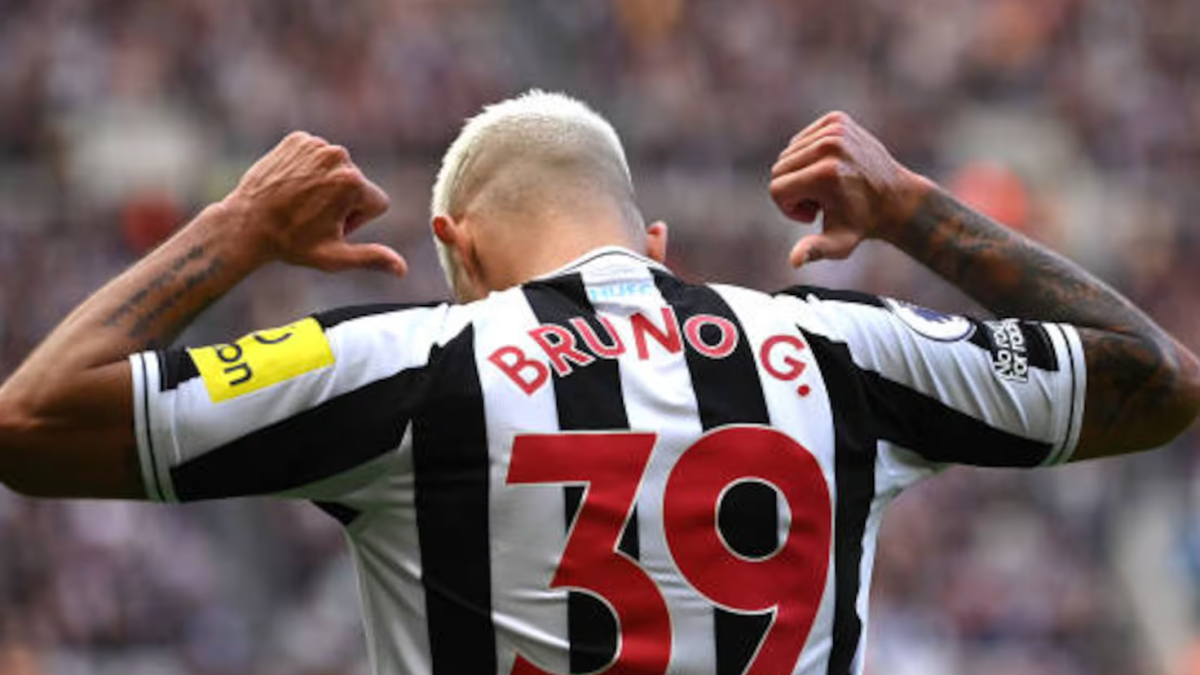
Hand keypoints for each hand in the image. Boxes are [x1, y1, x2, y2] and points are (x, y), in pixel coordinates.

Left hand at [224, 132, 406, 274]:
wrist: (246, 222)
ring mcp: (316, 145)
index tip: (332, 227)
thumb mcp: (335, 257)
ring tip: (301, 202)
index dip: (357, 221)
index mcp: (353, 183)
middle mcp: (339, 157)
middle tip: (313, 216)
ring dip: (326, 184)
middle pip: (358, 184)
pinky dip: (309, 169)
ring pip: (337, 169)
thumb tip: (403, 270)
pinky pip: (317, 154)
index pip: (377, 202)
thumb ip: (372, 258)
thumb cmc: (292, 243)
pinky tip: (292, 186)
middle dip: (343, 201)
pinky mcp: (297, 138)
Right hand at [769, 112, 931, 267]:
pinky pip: (800, 139)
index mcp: (825, 173)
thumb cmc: (861, 224)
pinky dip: (808, 155)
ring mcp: (834, 129)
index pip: (776, 188)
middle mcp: (829, 145)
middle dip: (793, 189)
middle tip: (820, 201)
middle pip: (779, 169)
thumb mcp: (838, 243)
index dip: (789, 208)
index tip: (812, 215)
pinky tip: (829, 169)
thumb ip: (813, 250)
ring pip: (787, 154)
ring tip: (826, 186)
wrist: (895, 198)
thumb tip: (794, 261)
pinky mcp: (836, 119)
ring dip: (800, 173)